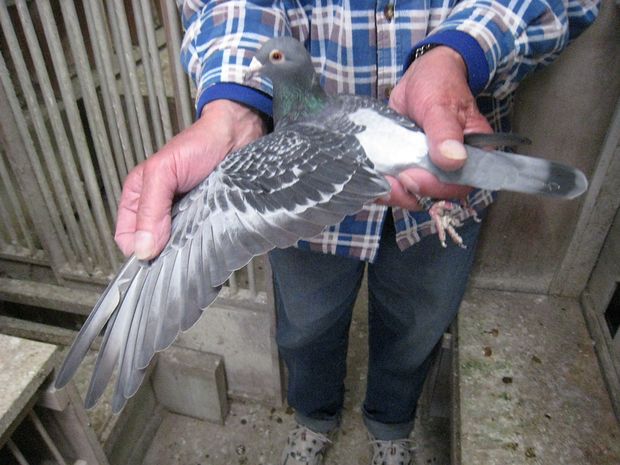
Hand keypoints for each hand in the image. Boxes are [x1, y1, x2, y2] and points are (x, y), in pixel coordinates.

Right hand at [115, 100, 266, 259]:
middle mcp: (159, 211)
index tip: (154, 256)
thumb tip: (143, 249)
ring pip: (176, 247)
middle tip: (179, 249)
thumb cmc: (197, 145)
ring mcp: (184, 218)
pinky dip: (203, 243)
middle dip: (163, 252)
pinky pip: (199, 241)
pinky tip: (208, 237)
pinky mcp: (205, 221)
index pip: (126, 237)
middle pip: (152, 246)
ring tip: (196, 240)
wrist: (235, 137)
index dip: (137, 250)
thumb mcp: (163, 172)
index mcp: (139, 197)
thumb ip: (151, 209)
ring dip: (186, 249)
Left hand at [380, 45, 492, 209]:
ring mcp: (428, 168)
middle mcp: (452, 167)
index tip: (412, 178)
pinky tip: (371, 179)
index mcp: (471, 154)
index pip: (459, 184)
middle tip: (390, 182)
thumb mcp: (440, 105)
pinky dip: (384, 186)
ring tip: (377, 181)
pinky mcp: (408, 166)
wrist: (419, 76)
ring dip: (394, 193)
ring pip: (413, 193)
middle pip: (434, 195)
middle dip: (409, 193)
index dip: (436, 188)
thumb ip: (445, 132)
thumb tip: (453, 160)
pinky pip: (398, 184)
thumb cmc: (439, 85)